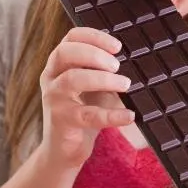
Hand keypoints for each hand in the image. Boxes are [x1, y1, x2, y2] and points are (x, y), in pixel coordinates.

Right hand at [38, 26, 134, 169]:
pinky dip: (111, 115)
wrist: (63, 150)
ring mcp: (54, 99)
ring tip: (125, 84)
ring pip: (72, 79)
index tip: (117, 46)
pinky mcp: (61, 121)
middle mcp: (51, 77)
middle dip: (94, 54)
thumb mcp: (93, 87)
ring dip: (102, 79)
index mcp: (59, 64)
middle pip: (65, 52)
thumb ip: (105, 72)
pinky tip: (129, 115)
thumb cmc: (82, 112)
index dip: (93, 36)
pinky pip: (87, 115)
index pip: (71, 38)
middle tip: (117, 65)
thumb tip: (135, 62)